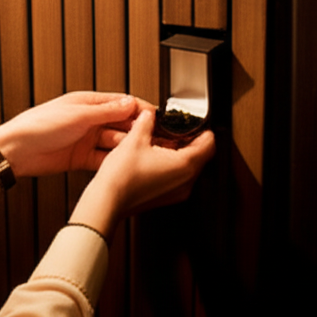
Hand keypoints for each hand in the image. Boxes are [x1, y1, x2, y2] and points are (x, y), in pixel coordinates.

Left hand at [0, 91, 153, 177]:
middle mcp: (88, 120)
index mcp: (88, 103)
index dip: (140, 109)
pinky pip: (103, 159)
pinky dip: (114, 161)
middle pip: (120, 124)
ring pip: (114, 143)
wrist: (16, 151)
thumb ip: (106, 111)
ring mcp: (85, 139)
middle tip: (156, 139)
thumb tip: (130, 103)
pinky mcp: (81, 158)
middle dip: (138, 130)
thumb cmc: (38, 125)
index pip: (121, 103)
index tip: (158, 117)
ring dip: (128, 147)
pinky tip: (125, 164)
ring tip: (143, 153)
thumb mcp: (78, 115)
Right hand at [69, 109, 214, 238]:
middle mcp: (185, 182)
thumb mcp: (135, 140)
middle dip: (191, 141)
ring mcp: (176, 193)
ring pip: (189, 169)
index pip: (209, 145)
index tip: (197, 124)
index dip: (204, 131)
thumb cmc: (121, 177)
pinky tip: (155, 158)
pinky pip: (177, 178)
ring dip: (181, 154)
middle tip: (179, 130)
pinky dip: (172, 166)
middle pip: (201, 157)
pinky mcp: (165, 198)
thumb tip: (149, 115)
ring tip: (164, 142)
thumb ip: (146, 122)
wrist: (107, 201)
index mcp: (185, 166)